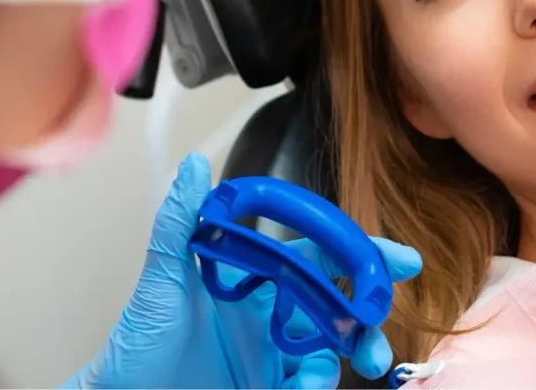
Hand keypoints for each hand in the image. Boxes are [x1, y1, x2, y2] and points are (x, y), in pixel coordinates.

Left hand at [62, 153, 422, 388]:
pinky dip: (316, 385)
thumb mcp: (161, 283)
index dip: (358, 256)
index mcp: (254, 285)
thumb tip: (194, 167)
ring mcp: (272, 360)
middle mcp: (270, 320)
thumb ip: (180, 225)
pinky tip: (304, 388)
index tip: (399, 259)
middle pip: (337, 310)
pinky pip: (309, 384)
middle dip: (369, 318)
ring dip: (350, 356)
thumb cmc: (136, 345)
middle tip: (380, 330)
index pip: (317, 261)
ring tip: (349, 368)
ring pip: (332, 352)